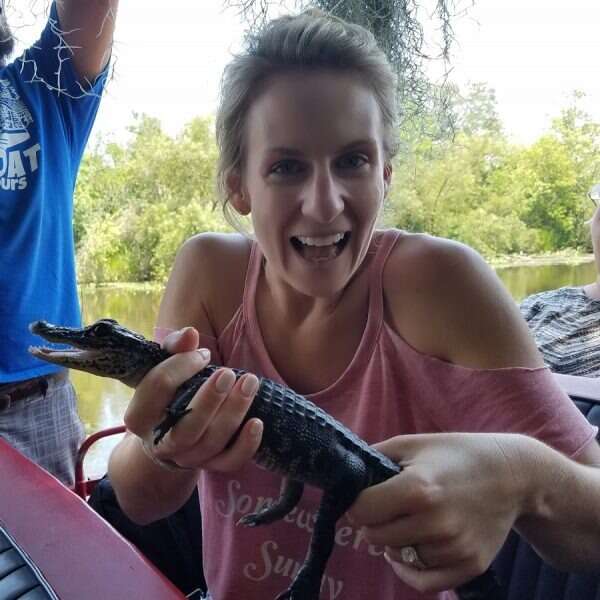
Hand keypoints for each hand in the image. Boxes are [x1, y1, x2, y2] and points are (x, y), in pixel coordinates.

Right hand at [124, 326, 262, 472]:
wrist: (170, 430)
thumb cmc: (168, 391)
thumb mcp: (163, 367)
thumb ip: (174, 347)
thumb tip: (190, 334)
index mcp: (140, 417)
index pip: (157, 389)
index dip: (181, 366)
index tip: (203, 354)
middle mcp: (162, 443)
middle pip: (187, 428)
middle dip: (210, 399)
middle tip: (230, 373)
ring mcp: (188, 457)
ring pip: (212, 442)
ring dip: (234, 412)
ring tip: (250, 383)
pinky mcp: (211, 465)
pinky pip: (230, 462)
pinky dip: (246, 445)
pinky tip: (257, 422)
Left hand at [347, 433, 530, 592]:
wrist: (511, 474)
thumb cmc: (455, 453)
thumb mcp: (412, 444)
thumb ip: (375, 459)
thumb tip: (345, 477)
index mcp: (417, 489)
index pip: (362, 511)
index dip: (358, 503)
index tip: (366, 496)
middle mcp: (435, 523)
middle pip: (375, 537)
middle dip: (373, 522)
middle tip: (386, 508)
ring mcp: (454, 548)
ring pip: (398, 557)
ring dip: (394, 542)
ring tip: (408, 520)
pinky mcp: (470, 566)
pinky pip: (423, 582)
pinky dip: (409, 570)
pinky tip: (408, 551)